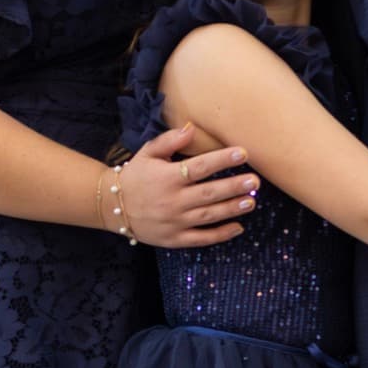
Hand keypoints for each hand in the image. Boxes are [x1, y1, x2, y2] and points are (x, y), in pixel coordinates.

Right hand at [115, 124, 259, 247]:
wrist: (112, 206)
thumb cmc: (135, 176)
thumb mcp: (147, 153)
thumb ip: (169, 140)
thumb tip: (191, 128)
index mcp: (167, 177)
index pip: (200, 167)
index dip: (222, 160)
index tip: (243, 153)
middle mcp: (172, 200)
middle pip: (209, 193)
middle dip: (234, 187)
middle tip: (255, 182)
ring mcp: (174, 222)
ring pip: (209, 216)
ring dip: (232, 209)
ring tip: (251, 201)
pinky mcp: (174, 239)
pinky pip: (201, 239)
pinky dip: (220, 235)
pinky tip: (238, 227)